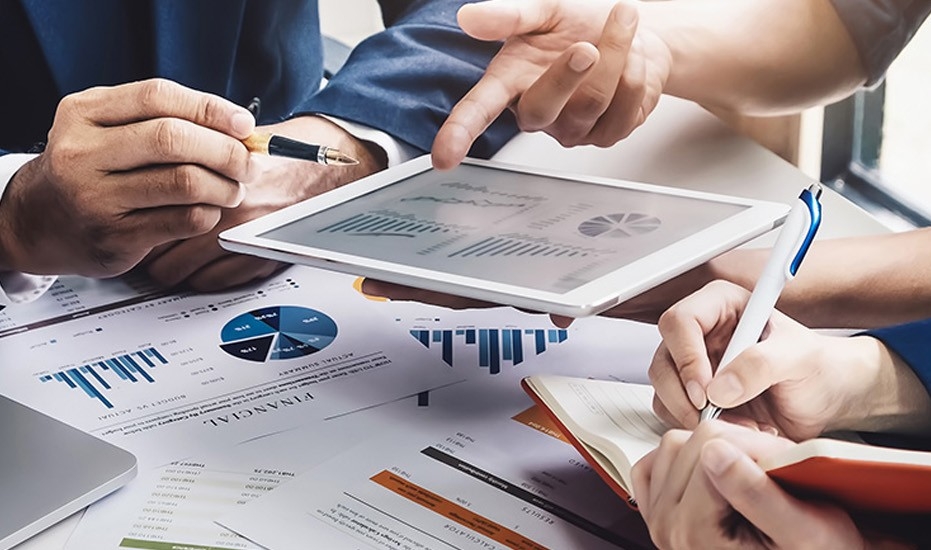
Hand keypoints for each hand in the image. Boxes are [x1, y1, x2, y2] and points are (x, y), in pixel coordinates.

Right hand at [0, 79, 256, 276]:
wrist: (37, 221)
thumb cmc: (89, 169)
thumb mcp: (106, 129)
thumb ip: (162, 119)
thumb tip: (238, 126)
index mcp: (83, 114)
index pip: (158, 97)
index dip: (211, 108)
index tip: (243, 124)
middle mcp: (83, 153)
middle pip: (174, 140)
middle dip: (225, 151)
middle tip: (248, 163)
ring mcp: (96, 197)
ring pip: (184, 183)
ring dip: (224, 186)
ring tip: (233, 189)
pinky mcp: (114, 236)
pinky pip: (182, 220)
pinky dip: (209, 214)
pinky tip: (208, 211)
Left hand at [144, 115, 387, 290]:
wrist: (336, 171)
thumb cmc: (293, 152)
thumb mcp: (238, 140)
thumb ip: (195, 151)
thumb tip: (150, 160)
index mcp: (217, 180)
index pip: (152, 208)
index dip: (136, 213)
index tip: (132, 213)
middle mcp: (228, 215)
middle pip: (156, 246)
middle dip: (146, 245)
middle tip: (141, 238)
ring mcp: (243, 243)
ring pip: (176, 271)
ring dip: (169, 264)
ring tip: (168, 254)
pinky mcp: (260, 262)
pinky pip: (210, 282)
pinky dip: (201, 276)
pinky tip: (202, 262)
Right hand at [431, 0, 670, 168]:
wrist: (631, 33)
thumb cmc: (581, 24)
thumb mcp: (544, 10)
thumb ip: (508, 16)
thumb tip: (468, 17)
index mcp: (509, 81)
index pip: (477, 112)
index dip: (459, 133)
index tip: (443, 157)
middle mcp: (536, 112)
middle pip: (544, 107)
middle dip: (570, 71)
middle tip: (587, 44)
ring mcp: (571, 128)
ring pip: (593, 102)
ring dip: (617, 55)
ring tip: (620, 25)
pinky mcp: (605, 134)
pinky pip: (625, 109)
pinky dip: (636, 74)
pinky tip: (631, 58)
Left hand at [630, 421, 864, 549]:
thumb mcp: (805, 530)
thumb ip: (758, 494)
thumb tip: (713, 451)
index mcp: (695, 532)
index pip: (710, 447)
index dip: (756, 444)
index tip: (784, 460)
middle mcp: (667, 527)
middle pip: (689, 443)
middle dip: (737, 444)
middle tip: (773, 467)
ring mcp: (658, 517)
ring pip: (673, 444)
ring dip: (713, 447)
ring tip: (750, 471)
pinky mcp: (657, 508)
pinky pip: (659, 459)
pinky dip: (687, 456)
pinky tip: (719, 472)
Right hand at [648, 280, 890, 439]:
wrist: (830, 399)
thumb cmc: (819, 367)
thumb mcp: (799, 358)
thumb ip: (760, 365)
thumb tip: (719, 388)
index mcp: (721, 306)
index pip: (679, 322)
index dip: (687, 357)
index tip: (706, 390)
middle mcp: (701, 334)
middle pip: (663, 360)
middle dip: (683, 395)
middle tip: (711, 416)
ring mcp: (694, 367)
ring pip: (663, 390)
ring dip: (693, 416)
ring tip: (740, 425)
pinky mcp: (694, 397)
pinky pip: (674, 414)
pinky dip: (698, 429)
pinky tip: (736, 430)